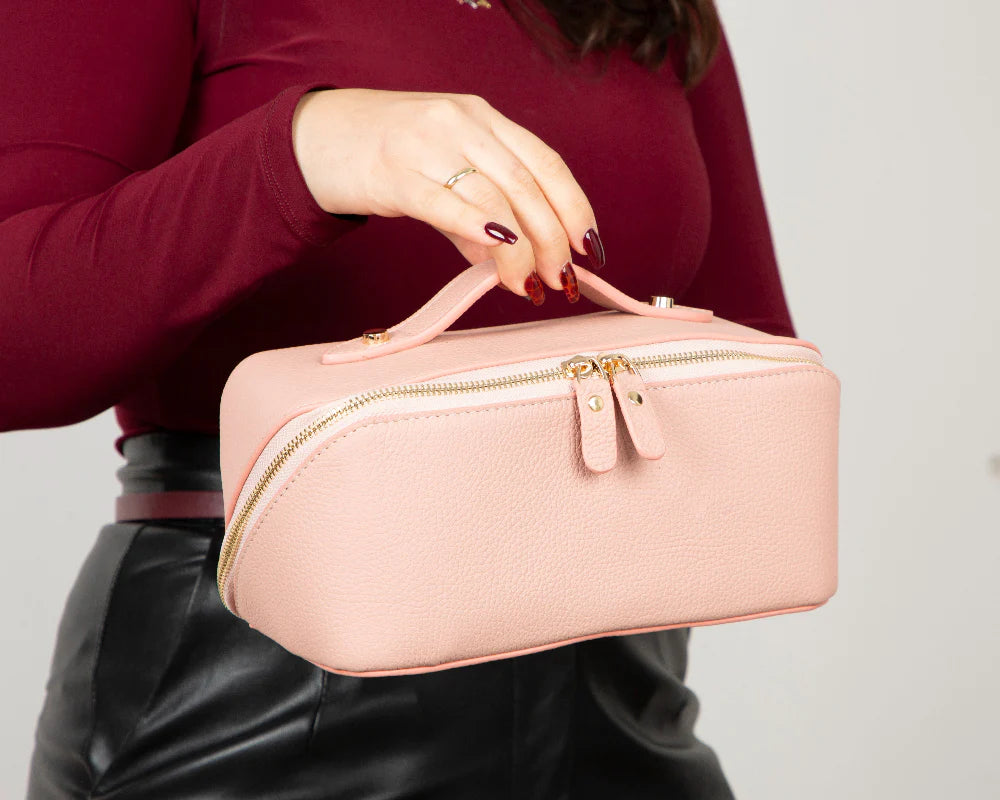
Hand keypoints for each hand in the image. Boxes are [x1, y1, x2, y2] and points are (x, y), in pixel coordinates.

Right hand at [291, 88, 605, 302]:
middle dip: (553, 240)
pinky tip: (497, 253)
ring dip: (521, 251)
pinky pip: (443, 202)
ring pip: (493, 197)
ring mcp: (427, 143)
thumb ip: (480, 219)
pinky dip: (476, 228)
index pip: (547, 163)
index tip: (591, 249)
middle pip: (527, 185)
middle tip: (560, 281)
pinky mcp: (393, 172)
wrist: (319, 136)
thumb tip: (513, 267)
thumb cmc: (391, 157)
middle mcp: (463, 123)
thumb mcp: (446, 175)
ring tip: (527, 286)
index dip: (575, 208)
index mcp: (485, 119)